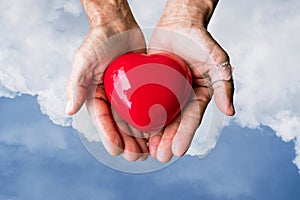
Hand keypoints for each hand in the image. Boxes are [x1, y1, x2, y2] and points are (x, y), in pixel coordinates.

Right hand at [65, 0, 148, 160]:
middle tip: (137, 156)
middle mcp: (111, 99)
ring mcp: (126, 95)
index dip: (109, 138)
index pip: (102, 122)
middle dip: (127, 143)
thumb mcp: (84, 61)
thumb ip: (76, 84)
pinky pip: (146, 108)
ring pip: (134, 122)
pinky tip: (159, 132)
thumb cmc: (99, 41)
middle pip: (119, 126)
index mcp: (95, 96)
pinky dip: (151, 121)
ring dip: (140, 138)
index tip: (118, 151)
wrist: (119, 25)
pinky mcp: (141, 89)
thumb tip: (69, 111)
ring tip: (149, 151)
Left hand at [148, 0, 234, 161]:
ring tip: (148, 151)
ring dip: (156, 136)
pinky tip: (136, 131)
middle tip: (160, 157)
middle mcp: (183, 97)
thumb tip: (230, 111)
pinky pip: (147, 104)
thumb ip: (224, 83)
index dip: (186, 135)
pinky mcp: (153, 87)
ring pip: (161, 119)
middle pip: (176, 124)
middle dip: (169, 141)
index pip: (192, 119)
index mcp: (199, 95)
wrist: (178, 24)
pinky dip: (143, 118)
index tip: (178, 151)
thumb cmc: (199, 40)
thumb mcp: (216, 59)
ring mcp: (168, 93)